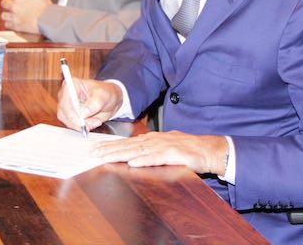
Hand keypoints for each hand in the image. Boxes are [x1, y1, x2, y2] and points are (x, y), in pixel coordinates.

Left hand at [0, 0, 50, 32]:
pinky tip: (14, 21)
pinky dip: (9, 23)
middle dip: (7, 2)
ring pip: (3, 15)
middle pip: (3, 3)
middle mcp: (15, 7)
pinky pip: (7, 25)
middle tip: (11, 4)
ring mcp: (15, 17)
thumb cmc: (46, 8)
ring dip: (7, 13)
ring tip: (13, 13)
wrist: (50, 21)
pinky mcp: (16, 26)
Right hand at [56, 78, 122, 131]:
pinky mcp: (71, 115)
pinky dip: (83, 127)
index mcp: (72, 84)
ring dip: (82, 125)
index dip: (71, 113)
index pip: (65, 101)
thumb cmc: (106, 92)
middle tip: (93, 123)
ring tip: (96, 121)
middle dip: (78, 122)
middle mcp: (66, 95)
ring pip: (68, 121)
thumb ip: (94, 104)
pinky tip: (93, 122)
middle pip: (63, 113)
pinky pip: (73, 125)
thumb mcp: (103, 95)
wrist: (110, 99)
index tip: (81, 122)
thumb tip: (83, 114)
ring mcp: (67, 106)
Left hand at [90, 131, 229, 175]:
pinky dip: (144, 160)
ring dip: (120, 154)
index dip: (111, 146)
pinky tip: (133, 162)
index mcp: (152, 139)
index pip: (127, 142)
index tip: (96, 149)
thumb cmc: (188, 150)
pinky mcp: (174, 154)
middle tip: (93, 153)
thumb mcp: (166, 148)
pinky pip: (156, 158)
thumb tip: (134, 155)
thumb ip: (151, 150)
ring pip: (138, 150)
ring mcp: (164, 146)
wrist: (209, 150)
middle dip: (109, 149)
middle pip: (128, 145)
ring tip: (106, 157)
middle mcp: (155, 140)